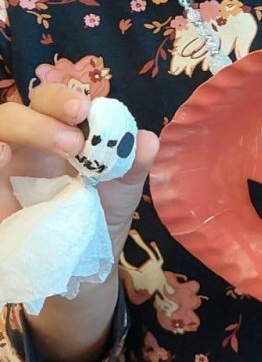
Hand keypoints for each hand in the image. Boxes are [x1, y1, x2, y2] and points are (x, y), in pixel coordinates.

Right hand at [0, 84, 157, 265]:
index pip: (50, 101)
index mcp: (58, 132)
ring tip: (47, 150)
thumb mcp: (124, 189)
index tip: (85, 110)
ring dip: (21, 132)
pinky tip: (4, 156)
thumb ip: (134, 163)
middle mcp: (26, 146)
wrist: (86, 263)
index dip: (62, 98)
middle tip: (74, 141)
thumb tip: (147, 139)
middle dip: (43, 117)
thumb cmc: (102, 212)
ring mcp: (7, 173)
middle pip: (15, 113)